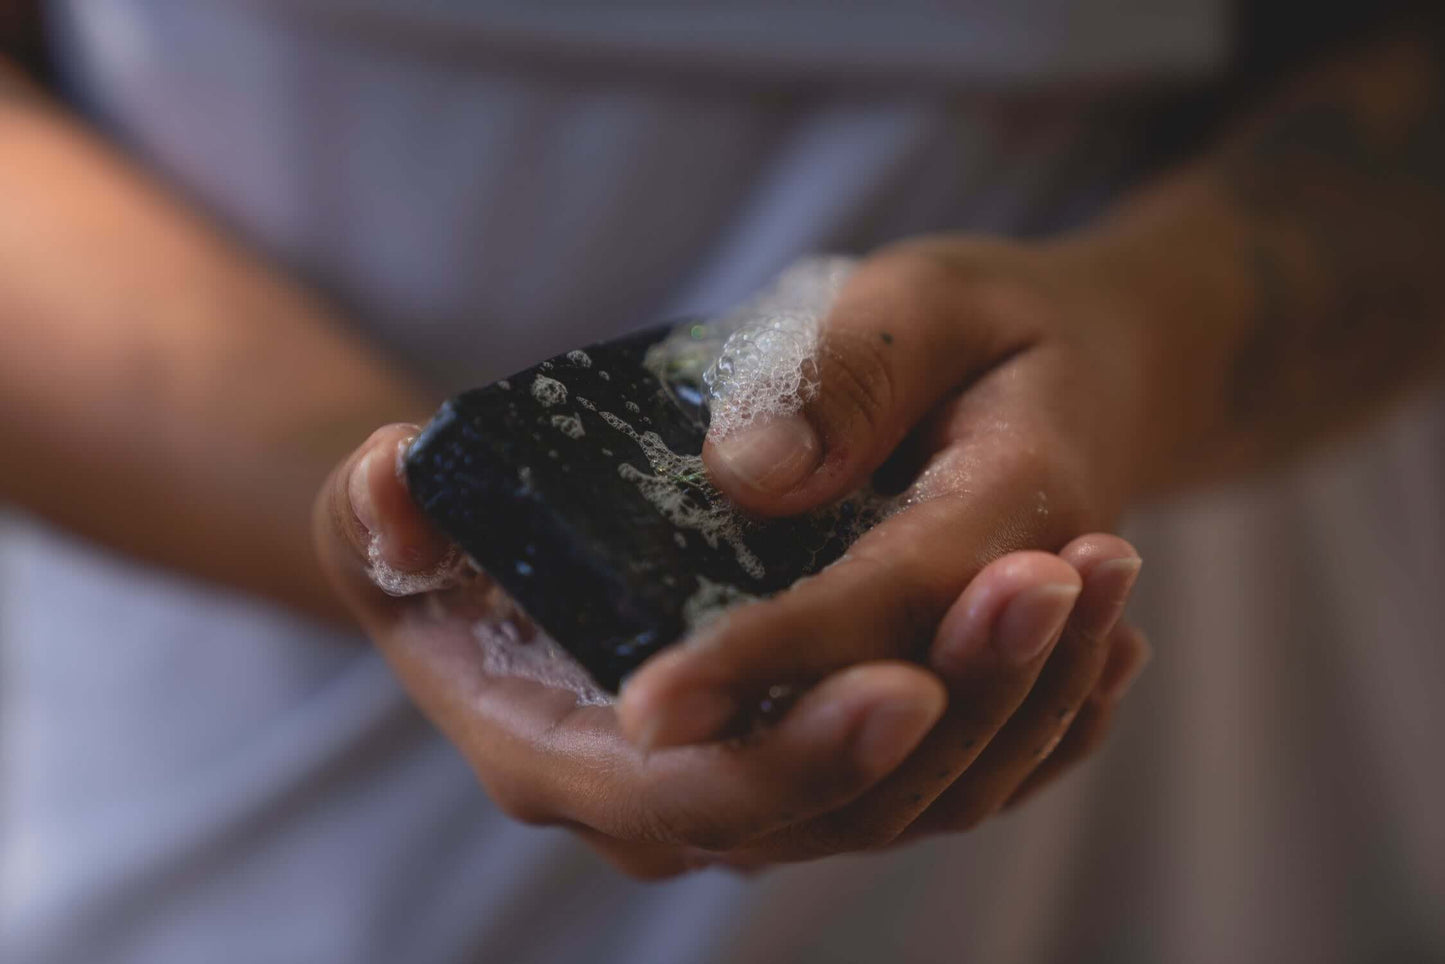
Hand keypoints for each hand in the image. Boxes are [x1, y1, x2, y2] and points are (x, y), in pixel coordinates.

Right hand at [315, 417, 1148, 876]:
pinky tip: (1105, 633)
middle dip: (950, 714)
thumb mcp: (401, 501)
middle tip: (1042, 586)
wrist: (536, 544)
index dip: (793, 757)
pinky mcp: (830, 754)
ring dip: (1023, 695)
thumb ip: (383, 506)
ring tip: (1101, 574)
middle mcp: (672, 800)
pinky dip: (1042, 718)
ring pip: (919, 796)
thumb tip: (405, 482)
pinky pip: (957, 774)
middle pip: (834, 808)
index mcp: (564, 754)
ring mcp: (762, 783)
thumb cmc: (469, 520)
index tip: (900, 683)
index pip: (690, 799)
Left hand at [612, 237, 1159, 854]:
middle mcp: (1032, 608)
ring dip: (807, 791)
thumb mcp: (927, 299)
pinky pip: (946, 779)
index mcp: (1024, 494)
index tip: (650, 705)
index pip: (889, 597)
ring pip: (931, 783)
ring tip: (678, 756)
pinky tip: (768, 786)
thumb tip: (747, 473)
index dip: (767, 657)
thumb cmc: (999, 324)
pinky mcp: (986, 688)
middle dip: (773, 754)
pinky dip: (857, 793)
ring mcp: (1016, 664)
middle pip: (912, 726)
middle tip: (643, 747)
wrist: (1109, 379)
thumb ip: (850, 373)